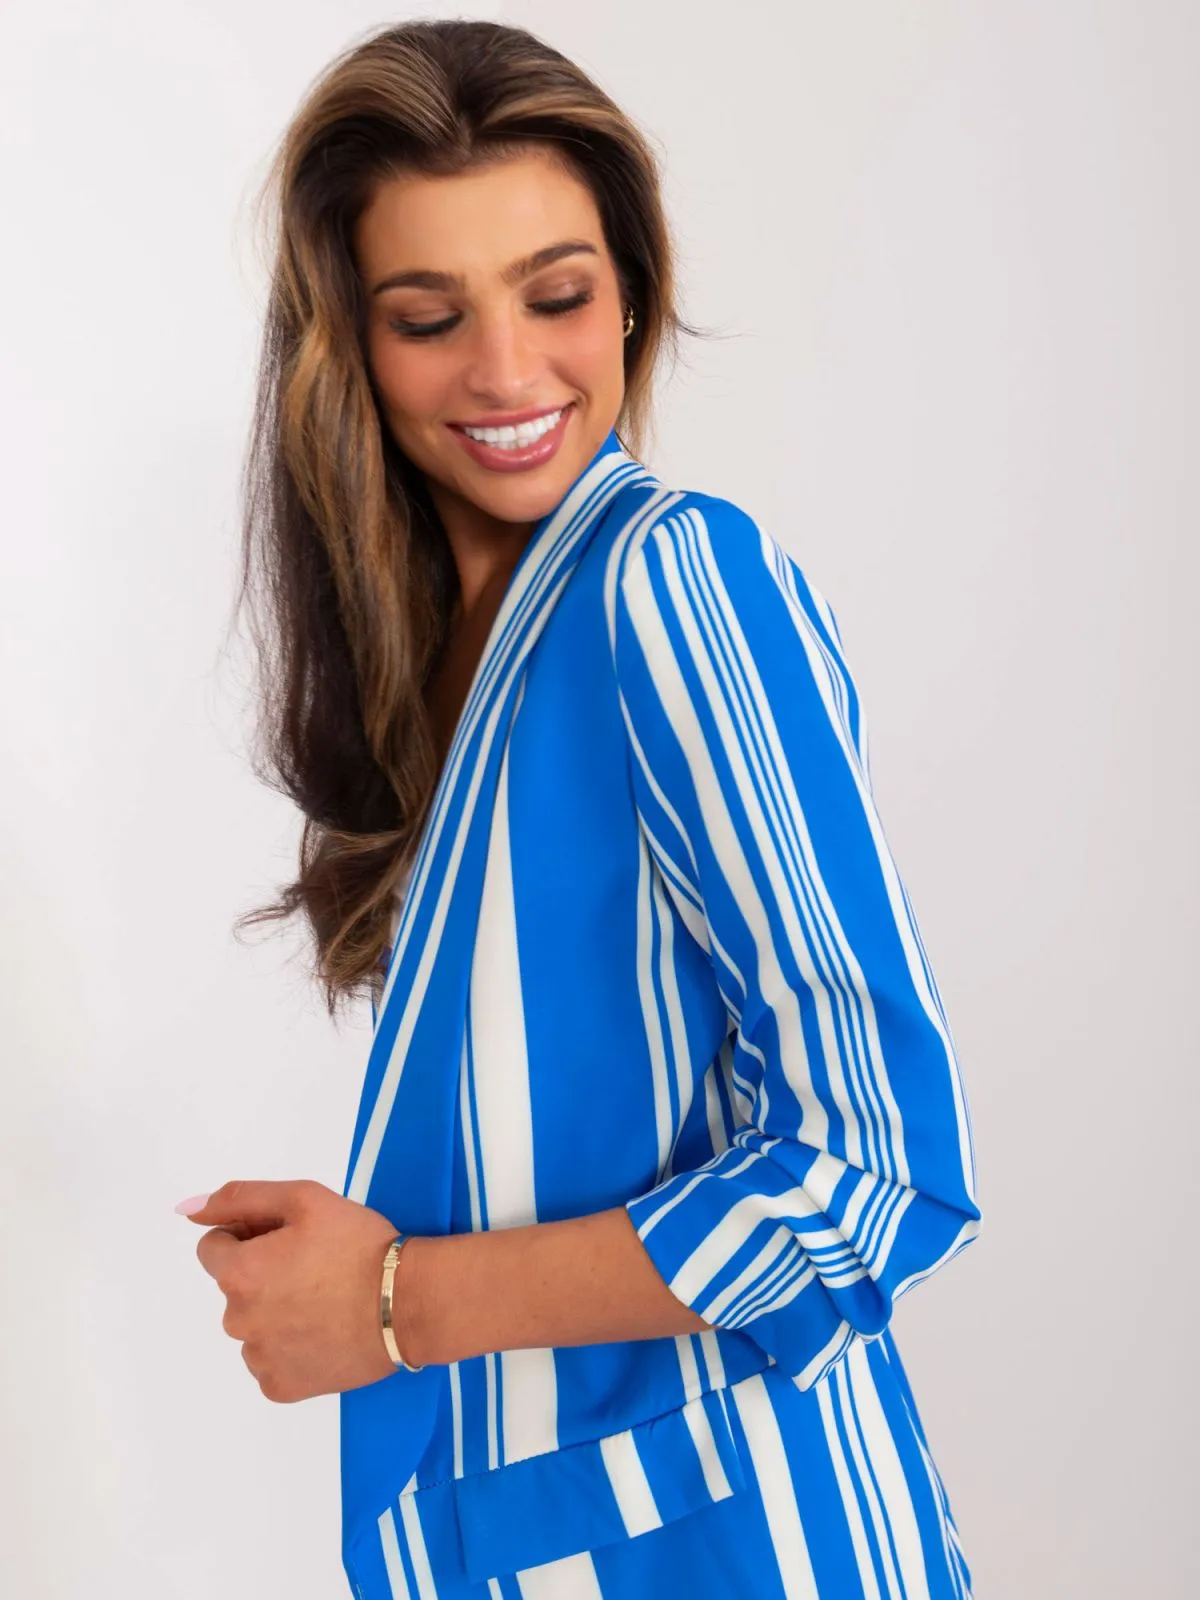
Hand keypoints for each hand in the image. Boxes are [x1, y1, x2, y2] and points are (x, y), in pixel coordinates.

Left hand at [181, 1179, 408, 1402]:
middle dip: (264, 1273)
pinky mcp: (280, 1389)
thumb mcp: (305, 1198)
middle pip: (236, 1287)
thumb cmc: (358, 1245)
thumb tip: (186, 1209)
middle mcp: (237, 1321)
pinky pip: (270, 1361)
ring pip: (253, 1325)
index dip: (248, 1234)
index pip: (213, 1247)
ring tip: (325, 1300)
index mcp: (239, 1273)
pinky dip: (290, 1346)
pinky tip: (324, 1331)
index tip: (287, 1238)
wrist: (407, 1303)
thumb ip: (240, 1198)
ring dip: (276, 1310)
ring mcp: (258, 1360)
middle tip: (315, 1266)